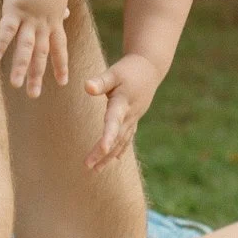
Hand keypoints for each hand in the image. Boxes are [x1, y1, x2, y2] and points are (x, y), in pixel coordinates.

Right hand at [0, 0, 68, 95]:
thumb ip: (57, 8)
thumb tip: (65, 12)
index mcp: (53, 21)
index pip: (59, 48)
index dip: (61, 65)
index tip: (63, 82)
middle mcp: (43, 24)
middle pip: (41, 54)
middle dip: (38, 75)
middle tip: (34, 95)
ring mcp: (29, 18)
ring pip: (26, 47)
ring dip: (22, 67)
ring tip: (16, 85)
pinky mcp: (14, 9)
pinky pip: (7, 30)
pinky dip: (1, 43)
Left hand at [82, 50, 159, 170]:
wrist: (150, 68)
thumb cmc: (129, 69)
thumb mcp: (114, 72)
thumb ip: (100, 81)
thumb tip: (86, 87)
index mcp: (123, 103)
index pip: (114, 122)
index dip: (108, 136)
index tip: (101, 149)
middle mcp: (129, 115)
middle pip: (116, 138)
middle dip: (103, 153)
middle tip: (88, 166)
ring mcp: (133, 118)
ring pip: (122, 141)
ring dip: (109, 156)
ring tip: (96, 169)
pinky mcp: (134, 118)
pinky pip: (127, 138)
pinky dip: (120, 149)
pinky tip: (115, 159)